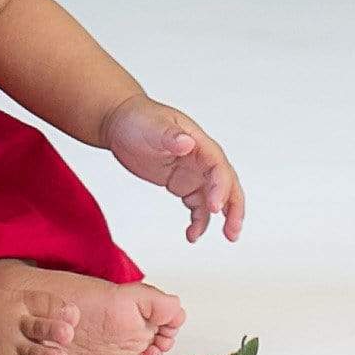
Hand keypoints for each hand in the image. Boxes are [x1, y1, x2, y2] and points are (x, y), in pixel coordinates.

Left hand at [103, 97, 242, 243]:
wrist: (120, 122)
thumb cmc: (138, 118)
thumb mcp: (152, 126)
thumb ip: (170, 136)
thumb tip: (188, 142)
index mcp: (199, 143)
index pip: (218, 167)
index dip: (221, 187)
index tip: (214, 207)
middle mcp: (201, 159)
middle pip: (227, 184)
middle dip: (234, 207)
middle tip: (232, 230)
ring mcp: (193, 172)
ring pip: (216, 197)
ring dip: (224, 217)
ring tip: (227, 236)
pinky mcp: (182, 183)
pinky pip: (197, 205)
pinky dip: (199, 221)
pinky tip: (193, 234)